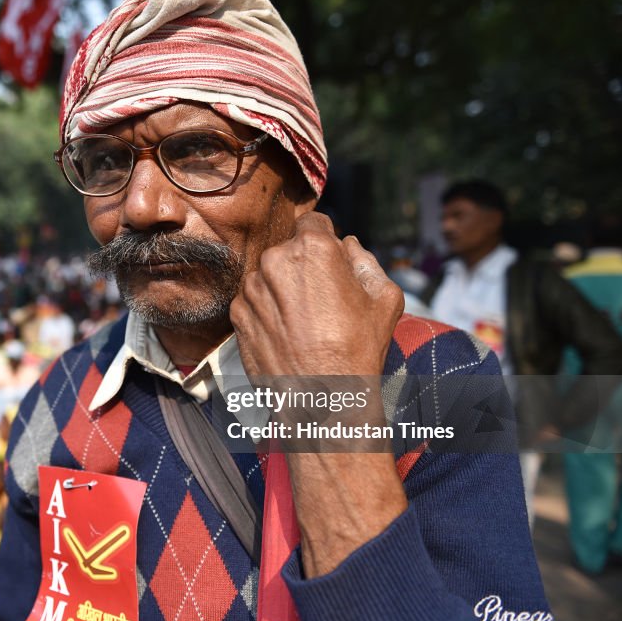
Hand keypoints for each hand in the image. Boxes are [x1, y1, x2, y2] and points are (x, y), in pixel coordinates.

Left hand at [230, 212, 403, 377]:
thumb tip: (347, 245)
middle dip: (303, 266)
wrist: (322, 398)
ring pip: (269, 276)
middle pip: (289, 250)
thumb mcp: (385, 298)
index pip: (313, 222)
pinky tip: (287, 333)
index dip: (324, 240)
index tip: (329, 261)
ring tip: (304, 322)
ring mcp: (251, 288)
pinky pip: (253, 300)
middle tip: (322, 299)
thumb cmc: (358, 349)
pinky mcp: (236, 313)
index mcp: (313, 248)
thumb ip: (366, 261)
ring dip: (282, 289)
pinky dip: (266, 311)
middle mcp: (275, 261)